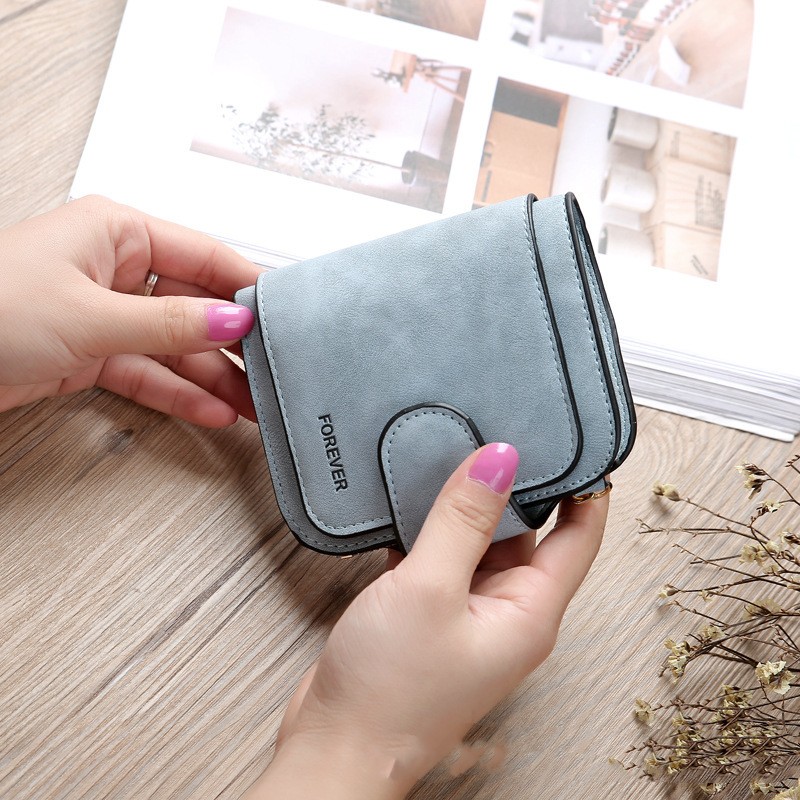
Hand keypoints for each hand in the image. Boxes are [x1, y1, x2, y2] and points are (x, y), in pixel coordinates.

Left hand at [0, 196, 261, 426]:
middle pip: (195, 306)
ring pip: (176, 346)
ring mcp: (104, 313)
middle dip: (235, 344)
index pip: (204, 254)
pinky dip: (178, 393)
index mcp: (116, 232)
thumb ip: (170, 324)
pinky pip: (147, 372)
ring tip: (255, 404)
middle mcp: (114, 269)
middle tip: (275, 372)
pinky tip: (212, 410)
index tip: (285, 316)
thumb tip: (233, 320)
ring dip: (213, 377)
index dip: (248, 286)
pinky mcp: (90, 353)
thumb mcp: (91, 315)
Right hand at [250, 443, 608, 798]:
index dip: (584, 487)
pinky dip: (431, 530)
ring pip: (480, 541)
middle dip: (512, 486)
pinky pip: (444, 557)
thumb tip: (500, 460)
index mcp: (529, 612)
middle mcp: (507, 612)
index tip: (573, 440)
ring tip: (450, 458)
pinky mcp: (432, 613)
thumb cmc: (389, 692)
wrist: (335, 746)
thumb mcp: (430, 588)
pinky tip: (410, 503)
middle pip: (528, 533)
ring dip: (466, 506)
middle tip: (493, 435)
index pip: (578, 536)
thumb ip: (465, 520)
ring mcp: (468, 613)